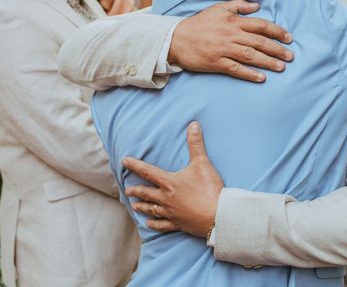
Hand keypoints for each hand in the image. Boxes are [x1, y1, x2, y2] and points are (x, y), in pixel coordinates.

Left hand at [124, 122, 222, 237]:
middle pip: (147, 193)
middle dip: (136, 190)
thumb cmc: (209, 189)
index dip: (135, 165)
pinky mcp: (178, 224)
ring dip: (142, 207)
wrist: (218, 214)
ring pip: (152, 209)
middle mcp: (166, 198)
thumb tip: (193, 124)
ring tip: (134, 206)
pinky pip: (162, 225)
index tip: (124, 162)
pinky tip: (149, 224)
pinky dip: (154, 224)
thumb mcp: (202, 163)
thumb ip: (196, 144)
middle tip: (127, 190)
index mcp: (170, 183)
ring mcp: (171, 212)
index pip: (148, 171)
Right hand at [169, 0, 293, 82]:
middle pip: (259, 42)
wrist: (176, 39)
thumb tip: (257, 6)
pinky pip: (236, 69)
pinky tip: (261, 78)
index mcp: (233, 21)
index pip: (261, 25)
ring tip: (281, 67)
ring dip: (268, 62)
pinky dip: (250, 74)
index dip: (277, 31)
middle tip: (290, 56)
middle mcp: (231, 35)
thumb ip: (239, 6)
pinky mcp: (216, 63)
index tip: (289, 38)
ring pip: (251, 56)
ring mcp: (224, 49)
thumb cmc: (199, 23)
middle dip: (277, 49)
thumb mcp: (218, 8)